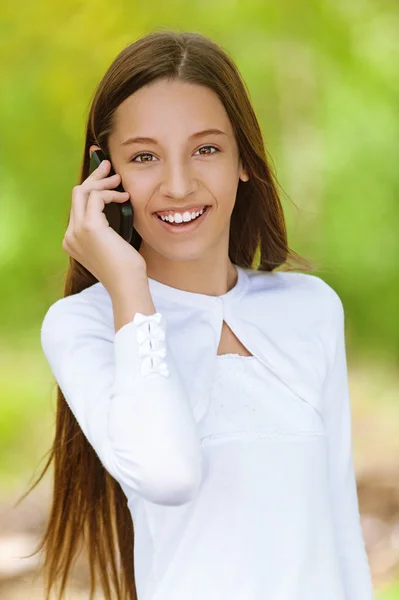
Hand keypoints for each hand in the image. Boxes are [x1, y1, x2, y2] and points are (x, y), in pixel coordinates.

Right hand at [62, 157, 146, 295]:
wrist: (127, 286)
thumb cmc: (125, 270)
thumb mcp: (112, 245)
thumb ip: (106, 229)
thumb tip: (115, 205)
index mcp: (73, 240)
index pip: (77, 206)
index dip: (89, 189)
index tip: (104, 178)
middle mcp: (70, 235)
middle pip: (76, 195)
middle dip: (93, 178)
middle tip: (108, 166)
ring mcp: (76, 231)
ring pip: (82, 192)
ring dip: (101, 181)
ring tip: (118, 178)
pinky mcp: (89, 227)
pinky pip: (95, 197)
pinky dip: (110, 193)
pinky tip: (123, 197)